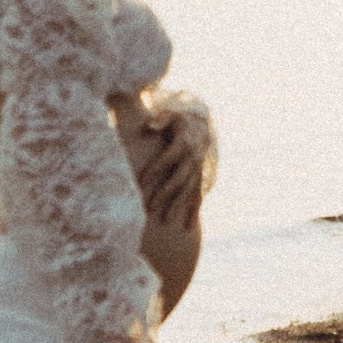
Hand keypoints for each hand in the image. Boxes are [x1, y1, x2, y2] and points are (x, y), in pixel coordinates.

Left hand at [134, 108, 204, 235]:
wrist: (203, 126)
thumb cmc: (179, 122)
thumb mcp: (171, 115)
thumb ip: (160, 119)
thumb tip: (149, 125)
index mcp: (183, 144)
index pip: (166, 160)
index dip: (153, 171)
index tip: (139, 183)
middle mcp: (193, 159)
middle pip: (178, 179)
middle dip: (164, 194)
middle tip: (149, 207)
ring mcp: (198, 170)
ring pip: (188, 191)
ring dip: (177, 206)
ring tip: (165, 221)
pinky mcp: (202, 178)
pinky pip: (198, 197)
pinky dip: (193, 212)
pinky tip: (187, 227)